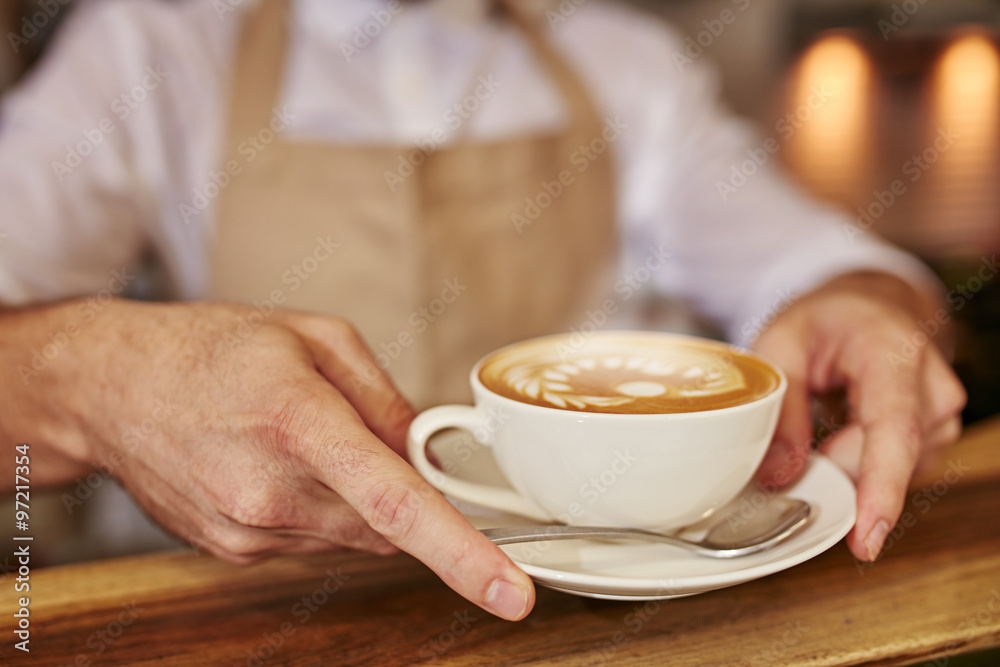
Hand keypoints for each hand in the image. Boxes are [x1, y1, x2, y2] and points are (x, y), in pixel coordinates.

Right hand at [5, 300, 533, 619]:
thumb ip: (384, 397)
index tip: (512, 594)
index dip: (464, 555)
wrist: (113, 388)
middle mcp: (271, 490)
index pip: (397, 504)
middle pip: (386, 523)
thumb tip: (426, 454)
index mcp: (299, 422)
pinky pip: (314, 541)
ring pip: (354, 534)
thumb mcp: (314, 336)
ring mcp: (248, 531)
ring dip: (354, 497)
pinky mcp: (235, 551)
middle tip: (354, 434)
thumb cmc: (213, 349)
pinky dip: (319, 509)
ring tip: (295, 440)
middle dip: (398, 490)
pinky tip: (273, 465)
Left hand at [751, 272, 966, 561]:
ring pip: (887, 471)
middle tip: (790, 446)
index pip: (894, 431)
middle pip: (884, 460)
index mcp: (895, 353)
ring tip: (821, 416)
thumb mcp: (782, 341)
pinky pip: (889, 471)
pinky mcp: (932, 438)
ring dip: (842, 461)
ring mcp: (940, 416)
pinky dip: (855, 461)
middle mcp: (932, 388)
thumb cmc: (827, 318)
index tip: (866, 538)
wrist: (869, 306)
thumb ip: (780, 408)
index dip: (879, 490)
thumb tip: (779, 476)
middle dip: (831, 469)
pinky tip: (839, 428)